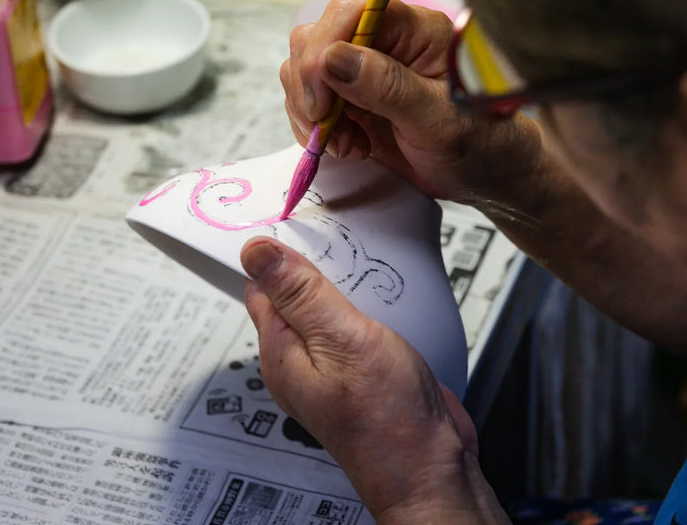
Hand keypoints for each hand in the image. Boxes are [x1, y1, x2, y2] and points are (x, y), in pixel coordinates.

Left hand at [241, 237, 509, 522]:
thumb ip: (300, 293)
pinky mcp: (367, 368)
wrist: (431, 469)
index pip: (263, 285)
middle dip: (317, 262)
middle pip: (297, 292)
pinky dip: (373, 304)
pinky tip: (390, 294)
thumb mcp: (341, 340)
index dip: (276, 250)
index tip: (298, 217)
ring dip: (349, 284)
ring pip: (332, 307)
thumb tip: (255, 252)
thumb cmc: (385, 421)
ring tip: (368, 258)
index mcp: (282, 352)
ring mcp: (335, 365)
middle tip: (341, 230)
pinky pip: (360, 324)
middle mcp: (302, 360)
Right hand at [283, 0, 541, 203]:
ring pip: (304, 70)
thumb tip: (333, 58)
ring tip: (349, 146)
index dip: (323, 51)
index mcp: (415, 31)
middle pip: (316, 38)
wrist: (489, 176)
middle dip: (312, 88)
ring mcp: (365, 72)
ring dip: (312, 113)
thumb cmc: (480, 143)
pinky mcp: (353, 100)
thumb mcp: (439, 120)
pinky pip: (310, 101)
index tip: (322, 103)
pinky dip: (316, 129)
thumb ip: (388, 87)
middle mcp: (385, 42)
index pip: (350, 13)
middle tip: (330, 130)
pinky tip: (351, 149)